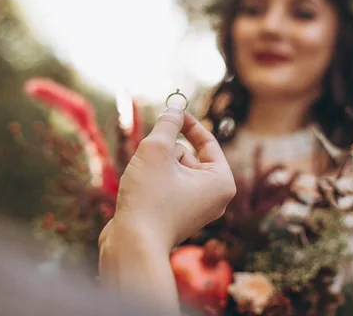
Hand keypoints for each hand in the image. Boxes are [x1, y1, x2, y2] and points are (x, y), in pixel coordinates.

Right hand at [101, 107, 235, 251]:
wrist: (131, 245)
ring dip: (155, 164)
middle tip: (151, 160)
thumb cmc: (148, 198)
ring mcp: (195, 208)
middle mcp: (214, 197)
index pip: (207, 141)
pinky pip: (165, 184)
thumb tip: (175, 106)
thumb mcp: (157, 150)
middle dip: (165, 151)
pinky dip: (151, 179)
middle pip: (187, 155)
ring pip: (173, 168)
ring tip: (143, 180)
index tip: (171, 109)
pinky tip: (139, 192)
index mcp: (221, 182)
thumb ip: (167, 123)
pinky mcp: (175, 215)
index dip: (187, 122)